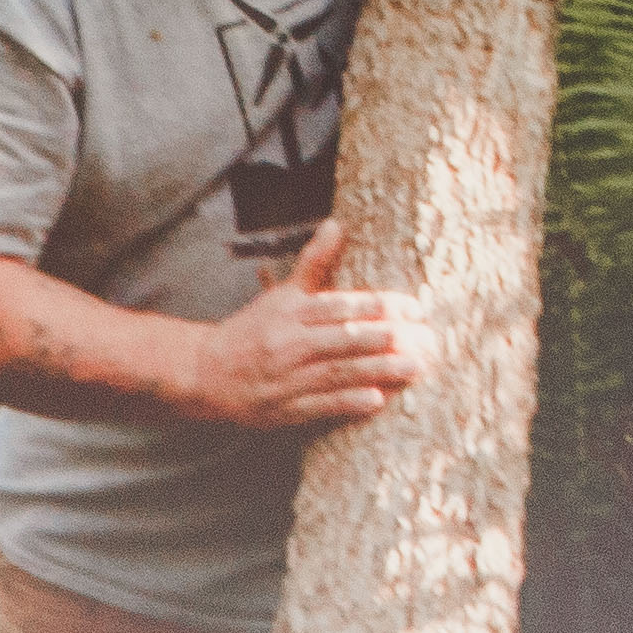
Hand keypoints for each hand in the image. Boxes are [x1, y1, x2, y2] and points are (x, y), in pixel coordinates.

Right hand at [185, 220, 423, 428]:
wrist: (206, 372)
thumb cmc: (253, 330)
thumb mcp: (282, 294)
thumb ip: (314, 263)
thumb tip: (338, 224)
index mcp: (290, 312)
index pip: (340, 305)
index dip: (379, 306)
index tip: (415, 307)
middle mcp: (288, 343)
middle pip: (343, 338)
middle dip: (386, 338)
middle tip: (426, 337)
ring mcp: (285, 378)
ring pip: (337, 372)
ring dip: (378, 370)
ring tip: (414, 367)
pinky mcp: (283, 409)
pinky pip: (319, 405)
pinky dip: (347, 402)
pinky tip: (376, 400)